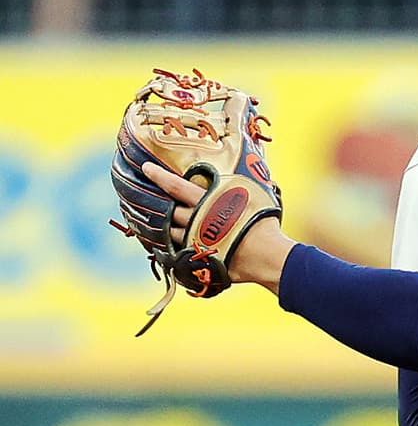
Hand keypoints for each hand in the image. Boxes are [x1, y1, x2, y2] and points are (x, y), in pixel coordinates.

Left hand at [142, 162, 294, 292]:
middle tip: (145, 196)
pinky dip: (171, 248)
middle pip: (168, 209)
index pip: (176, 186)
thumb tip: (242, 170)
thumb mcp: (253, 194)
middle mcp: (196, 218)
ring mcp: (194, 239)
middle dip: (156, 203)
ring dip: (164, 227)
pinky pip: (176, 252)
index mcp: (208, 200)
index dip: (159, 176)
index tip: (145, 168)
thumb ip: (240, 184)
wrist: (263, 255)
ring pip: (169, 232)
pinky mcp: (196, 257)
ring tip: (157, 222)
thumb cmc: (262, 222)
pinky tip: (168, 246)